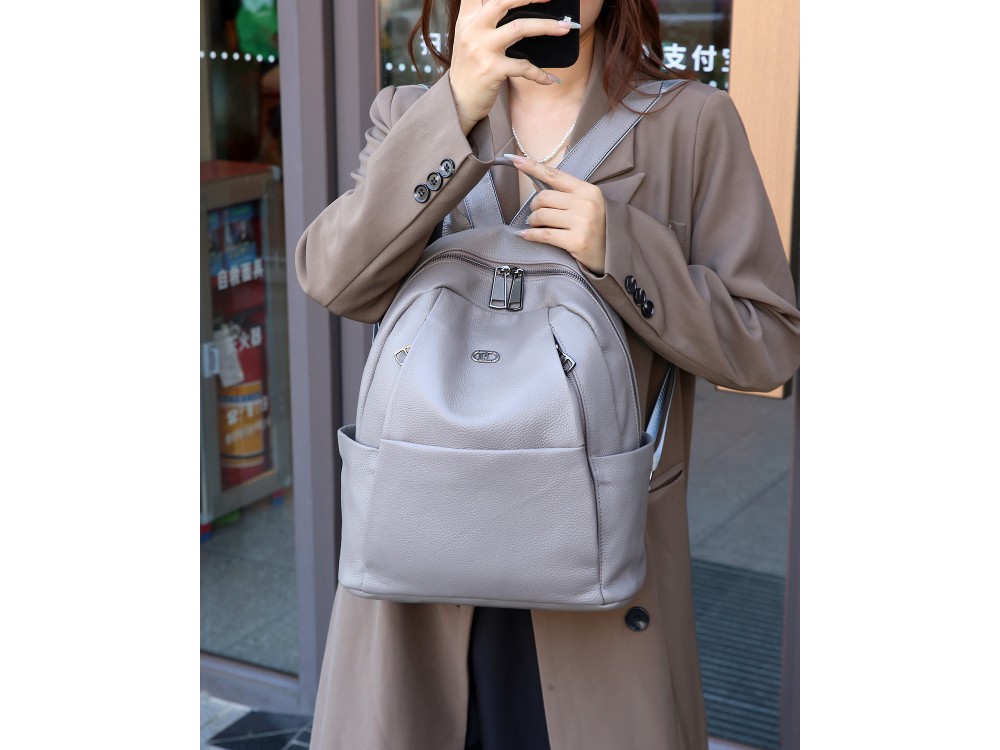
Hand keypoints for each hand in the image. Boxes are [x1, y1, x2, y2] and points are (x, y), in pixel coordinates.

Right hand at [450, 0, 575, 132]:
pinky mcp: (492, 70)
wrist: (458, 100)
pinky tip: (551, 79)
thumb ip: (484, 19)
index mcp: (467, 19)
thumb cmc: (470, 68)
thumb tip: (517, 7)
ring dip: (547, 26)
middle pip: (503, 1)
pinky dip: (540, 73)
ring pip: (519, 27)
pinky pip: (523, 66)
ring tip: (565, 28)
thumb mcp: (469, 38)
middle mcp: (473, 29)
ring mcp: (482, 49)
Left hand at [509, 155, 607, 274]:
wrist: (613, 253)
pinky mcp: (576, 241)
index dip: (532, 167)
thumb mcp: (586, 204)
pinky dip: (530, 235)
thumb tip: (536, 183)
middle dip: (534, 206)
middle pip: (543, 197)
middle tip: (536, 215)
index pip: (555, 175)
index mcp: (587, 190)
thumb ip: (563, 193)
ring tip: (536, 225)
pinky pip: (544, 234)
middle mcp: (585, 204)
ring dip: (533, 221)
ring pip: (541, 215)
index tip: (515, 160)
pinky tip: (525, 235)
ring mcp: (582, 222)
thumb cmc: (596, 227)